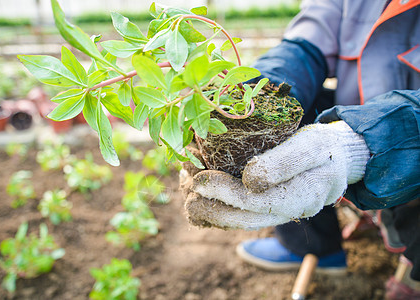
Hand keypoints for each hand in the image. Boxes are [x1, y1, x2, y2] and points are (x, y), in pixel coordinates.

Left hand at [183, 121, 369, 229]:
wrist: (339, 159)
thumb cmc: (325, 148)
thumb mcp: (311, 146)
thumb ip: (284, 163)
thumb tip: (249, 180)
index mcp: (301, 198)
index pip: (256, 202)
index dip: (224, 193)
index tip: (199, 180)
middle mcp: (287, 212)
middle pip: (243, 218)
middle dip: (211, 208)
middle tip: (187, 192)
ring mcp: (278, 213)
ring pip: (241, 220)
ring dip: (212, 211)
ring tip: (188, 195)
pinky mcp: (270, 208)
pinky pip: (243, 214)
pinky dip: (219, 207)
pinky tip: (201, 197)